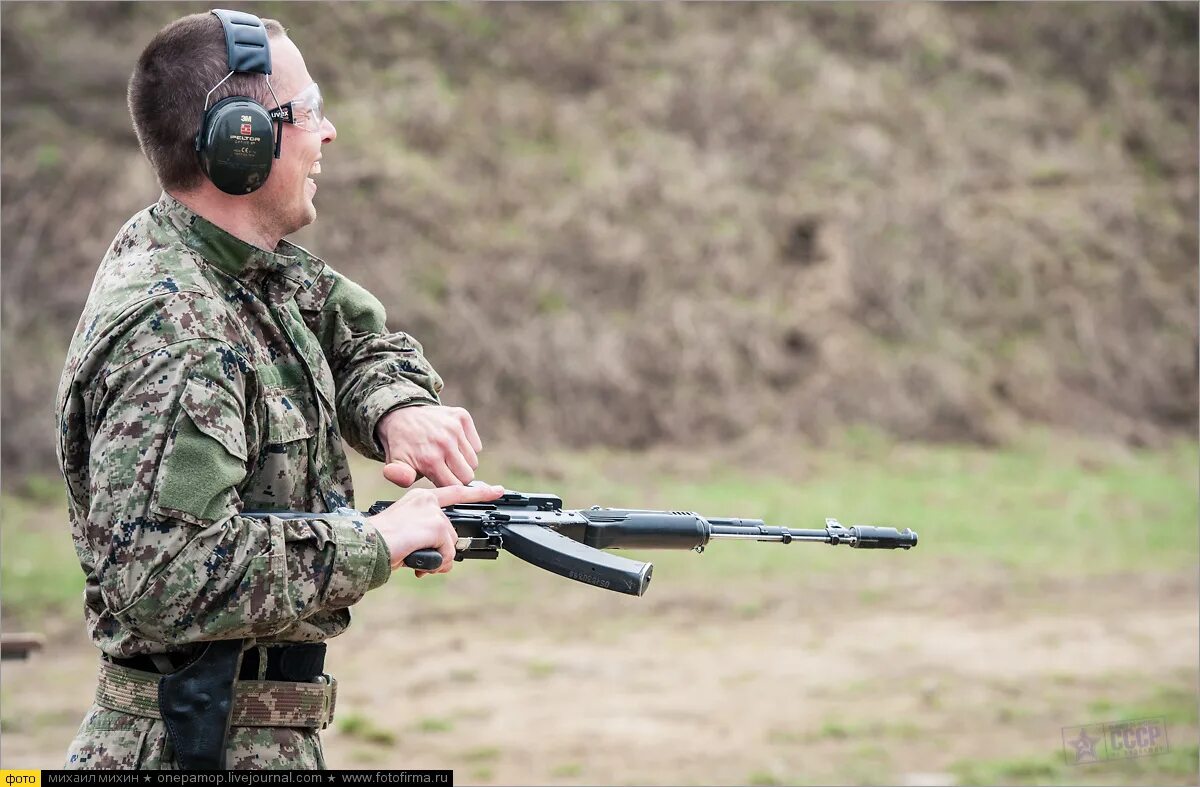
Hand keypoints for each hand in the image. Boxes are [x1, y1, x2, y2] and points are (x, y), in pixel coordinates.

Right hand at [369, 483, 504, 575]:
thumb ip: (429, 538)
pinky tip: (419, 560)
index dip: (479, 492)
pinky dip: (436, 562)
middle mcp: (428, 500)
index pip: (456, 492)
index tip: (498, 490)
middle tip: (423, 560)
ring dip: (437, 559)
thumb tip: (446, 559)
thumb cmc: (377, 542)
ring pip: (450, 543)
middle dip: (444, 552)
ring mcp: (433, 512)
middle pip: (452, 531)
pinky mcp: (436, 525)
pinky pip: (447, 552)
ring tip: (416, 559)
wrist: (363, 545)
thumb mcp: (407, 535)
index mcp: (420, 497)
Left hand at [377, 405, 482, 487]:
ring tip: (447, 456)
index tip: (440, 479)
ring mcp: (455, 429)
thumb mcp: (395, 463)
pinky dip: (468, 448)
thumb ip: (401, 477)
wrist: (401, 414)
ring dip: (463, 462)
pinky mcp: (462, 418)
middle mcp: (445, 443)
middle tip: (444, 469)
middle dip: (457, 476)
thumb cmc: (402, 444)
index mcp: (430, 459)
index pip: (455, 486)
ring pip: (473, 461)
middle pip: (467, 475)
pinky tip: (453, 444)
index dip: (448, 485)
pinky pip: (477, 446)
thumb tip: (405, 478)